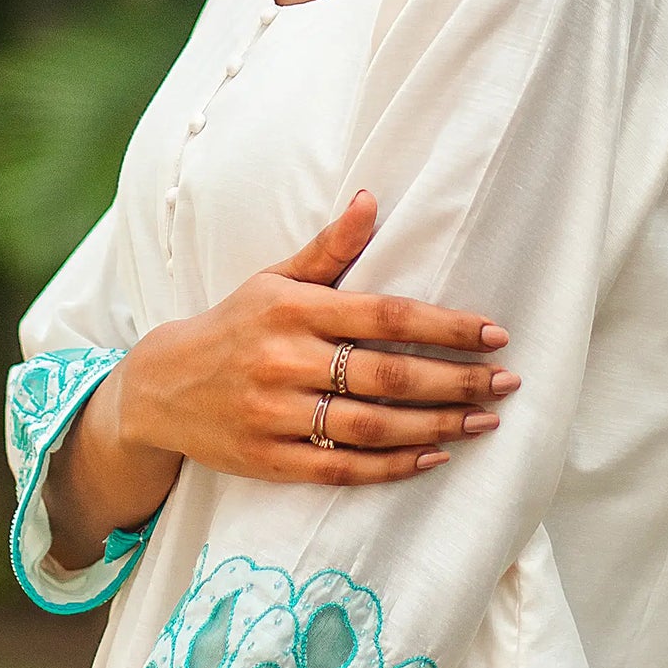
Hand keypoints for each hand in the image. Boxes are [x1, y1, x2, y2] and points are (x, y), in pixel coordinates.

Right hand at [42, 188, 518, 568]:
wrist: (160, 388)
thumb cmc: (234, 325)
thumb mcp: (274, 279)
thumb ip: (330, 249)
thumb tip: (372, 198)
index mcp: (292, 311)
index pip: (383, 317)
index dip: (443, 327)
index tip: (493, 333)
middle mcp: (284, 362)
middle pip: (387, 376)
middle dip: (456, 381)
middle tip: (507, 381)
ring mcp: (275, 416)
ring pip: (371, 427)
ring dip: (437, 427)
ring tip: (486, 422)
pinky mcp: (270, 461)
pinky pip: (342, 468)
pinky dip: (392, 466)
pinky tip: (433, 457)